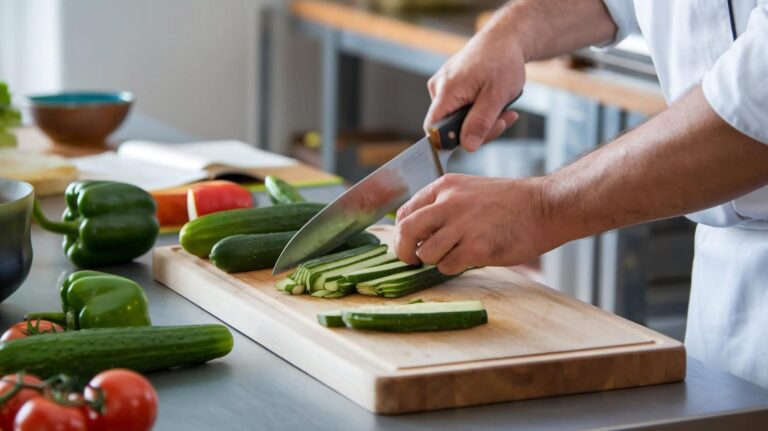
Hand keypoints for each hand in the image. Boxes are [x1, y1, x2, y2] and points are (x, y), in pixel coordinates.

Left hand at [394, 174, 563, 274]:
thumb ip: (443, 205)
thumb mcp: (469, 190)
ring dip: (434, 260)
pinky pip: (447, 266)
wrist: (544, 207)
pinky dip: (452, 268)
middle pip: (406, 231)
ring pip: (425, 253)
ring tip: (452, 256)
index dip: (401, 232)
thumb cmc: (509, 202)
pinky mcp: (476, 248)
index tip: (408, 243)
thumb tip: (417, 231)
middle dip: (403, 251)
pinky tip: (468, 260)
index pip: (405, 211)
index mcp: (445, 186)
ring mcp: (462, 226)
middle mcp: (449, 203)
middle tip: (410, 261)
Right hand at [424, 21, 526, 151]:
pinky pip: (460, 109)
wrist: (504, 39)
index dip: (450, 142)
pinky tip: (494, 104)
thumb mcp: (497, 95)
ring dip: (482, 121)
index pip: (433, 129)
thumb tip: (467, 146)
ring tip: (502, 109)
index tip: (477, 140)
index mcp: (446, 91)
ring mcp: (443, 87)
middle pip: (449, 127)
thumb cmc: (502, 60)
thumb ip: (481, 122)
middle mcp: (439, 89)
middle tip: (502, 120)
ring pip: (457, 120)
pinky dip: (478, 111)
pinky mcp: (451, 87)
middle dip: (478, 130)